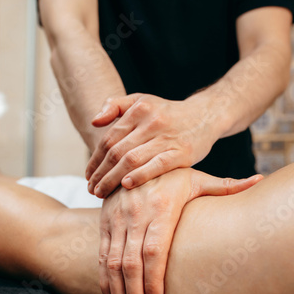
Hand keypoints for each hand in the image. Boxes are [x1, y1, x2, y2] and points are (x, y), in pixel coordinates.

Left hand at [86, 93, 218, 197]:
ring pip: (132, 160)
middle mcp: (152, 122)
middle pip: (117, 151)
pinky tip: (126, 185)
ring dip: (113, 179)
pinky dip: (140, 175)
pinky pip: (157, 165)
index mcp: (139, 109)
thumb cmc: (168, 113)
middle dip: (101, 173)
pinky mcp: (182, 152)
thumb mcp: (142, 100)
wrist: (205, 115)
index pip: (109, 138)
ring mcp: (167, 137)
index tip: (88, 175)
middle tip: (91, 189)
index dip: (95, 158)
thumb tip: (94, 122)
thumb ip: (116, 106)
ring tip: (101, 193)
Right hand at [98, 168, 262, 293]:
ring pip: (112, 262)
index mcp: (160, 207)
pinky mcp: (104, 222)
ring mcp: (116, 219)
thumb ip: (227, 185)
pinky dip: (104, 279)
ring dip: (119, 292)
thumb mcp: (197, 177)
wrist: (133, 156)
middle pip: (130, 262)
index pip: (154, 249)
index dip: (153, 279)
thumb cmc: (172, 173)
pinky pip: (101, 255)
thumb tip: (260, 180)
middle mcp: (135, 214)